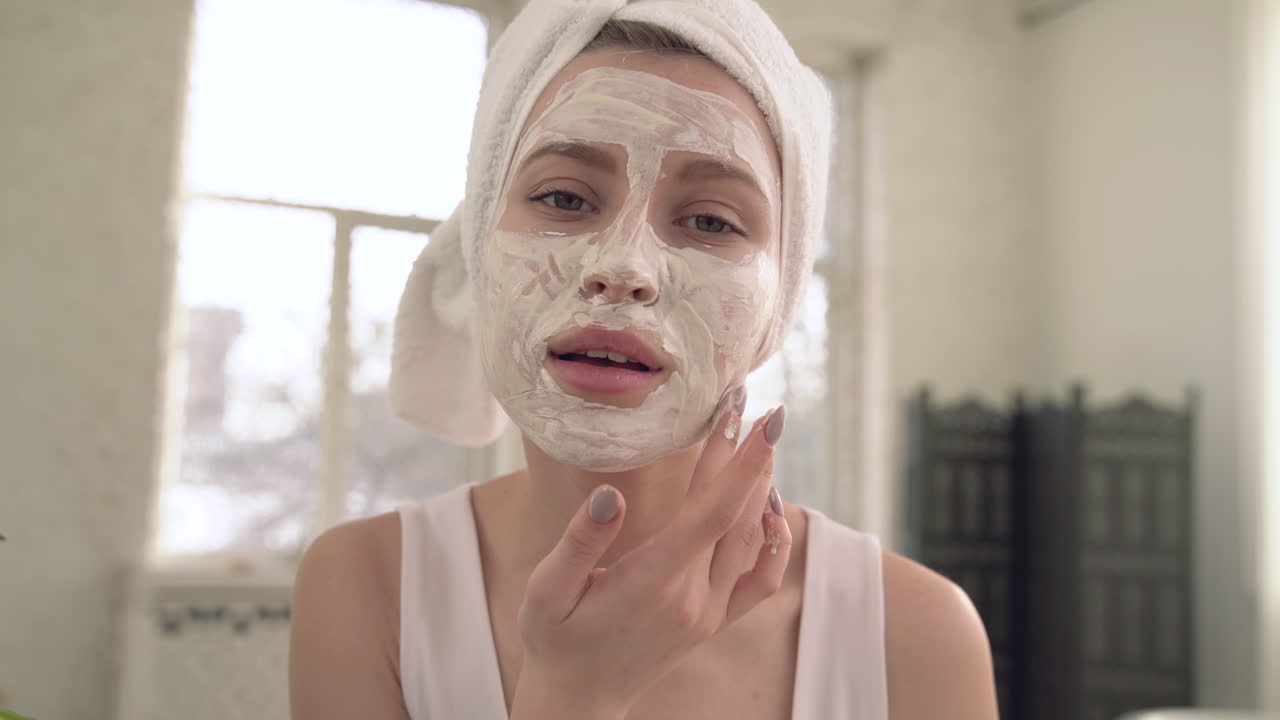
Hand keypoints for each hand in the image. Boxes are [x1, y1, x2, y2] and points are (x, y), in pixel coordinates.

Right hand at [510, 392, 791, 718]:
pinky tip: (770, 511)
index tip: (753, 414)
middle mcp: (693, 597)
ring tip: (763, 440)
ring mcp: (708, 612)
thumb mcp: (547, 591)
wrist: (577, 701)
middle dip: (752, 457)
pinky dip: (772, 543)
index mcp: (654, 581)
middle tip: (760, 407)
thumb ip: (579, 542)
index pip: (711, 510)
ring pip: (750, 540)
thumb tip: (611, 494)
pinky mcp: (713, 622)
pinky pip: (759, 580)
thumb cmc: (554, 640)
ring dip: (761, 487)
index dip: (738, 459)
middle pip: (735, 514)